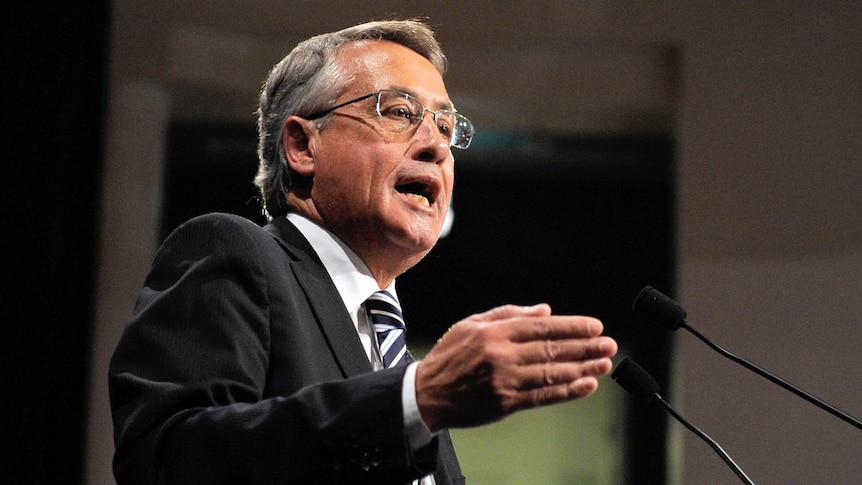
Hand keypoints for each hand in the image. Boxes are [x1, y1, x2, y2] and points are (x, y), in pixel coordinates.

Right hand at [415, 303, 616, 431]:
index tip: (594, 326)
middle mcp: (501, 355)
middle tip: (608, 345)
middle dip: (584, 347)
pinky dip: (567, 392)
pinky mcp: (506, 403)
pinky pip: (543, 397)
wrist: (428, 393)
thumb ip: (509, 314)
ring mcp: (505, 381)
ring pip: (551, 373)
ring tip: (604, 364)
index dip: (571, 326)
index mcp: (495, 333)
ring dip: (582, 369)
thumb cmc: (450, 356)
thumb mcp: (472, 324)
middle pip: (551, 349)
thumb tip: (545, 310)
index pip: (542, 327)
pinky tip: (586, 385)